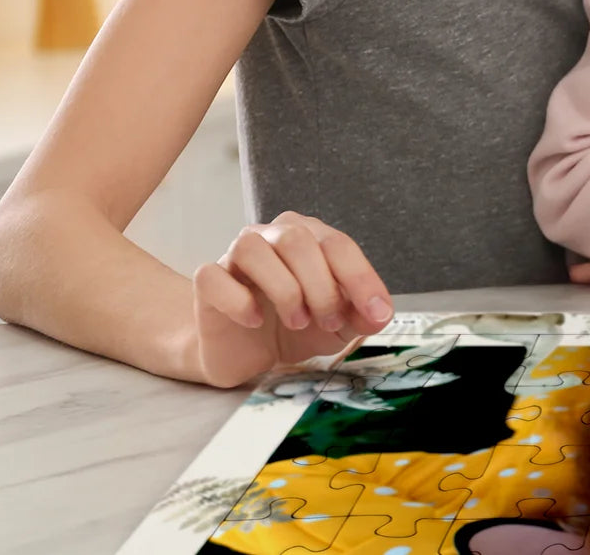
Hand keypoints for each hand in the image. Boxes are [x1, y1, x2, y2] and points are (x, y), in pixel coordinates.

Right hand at [192, 210, 392, 387]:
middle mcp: (272, 235)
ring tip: (297, 321)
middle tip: (328, 321)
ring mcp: (235, 255)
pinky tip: (255, 320)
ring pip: (254, 249)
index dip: (359, 277)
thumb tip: (380, 314)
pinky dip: (238, 300)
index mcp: (310, 236)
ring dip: (284, 289)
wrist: (245, 353)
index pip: (338, 244)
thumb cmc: (294, 327)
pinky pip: (215, 277)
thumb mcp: (338, 326)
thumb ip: (361, 315)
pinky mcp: (208, 280)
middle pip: (297, 240)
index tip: (374, 312)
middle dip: (321, 286)